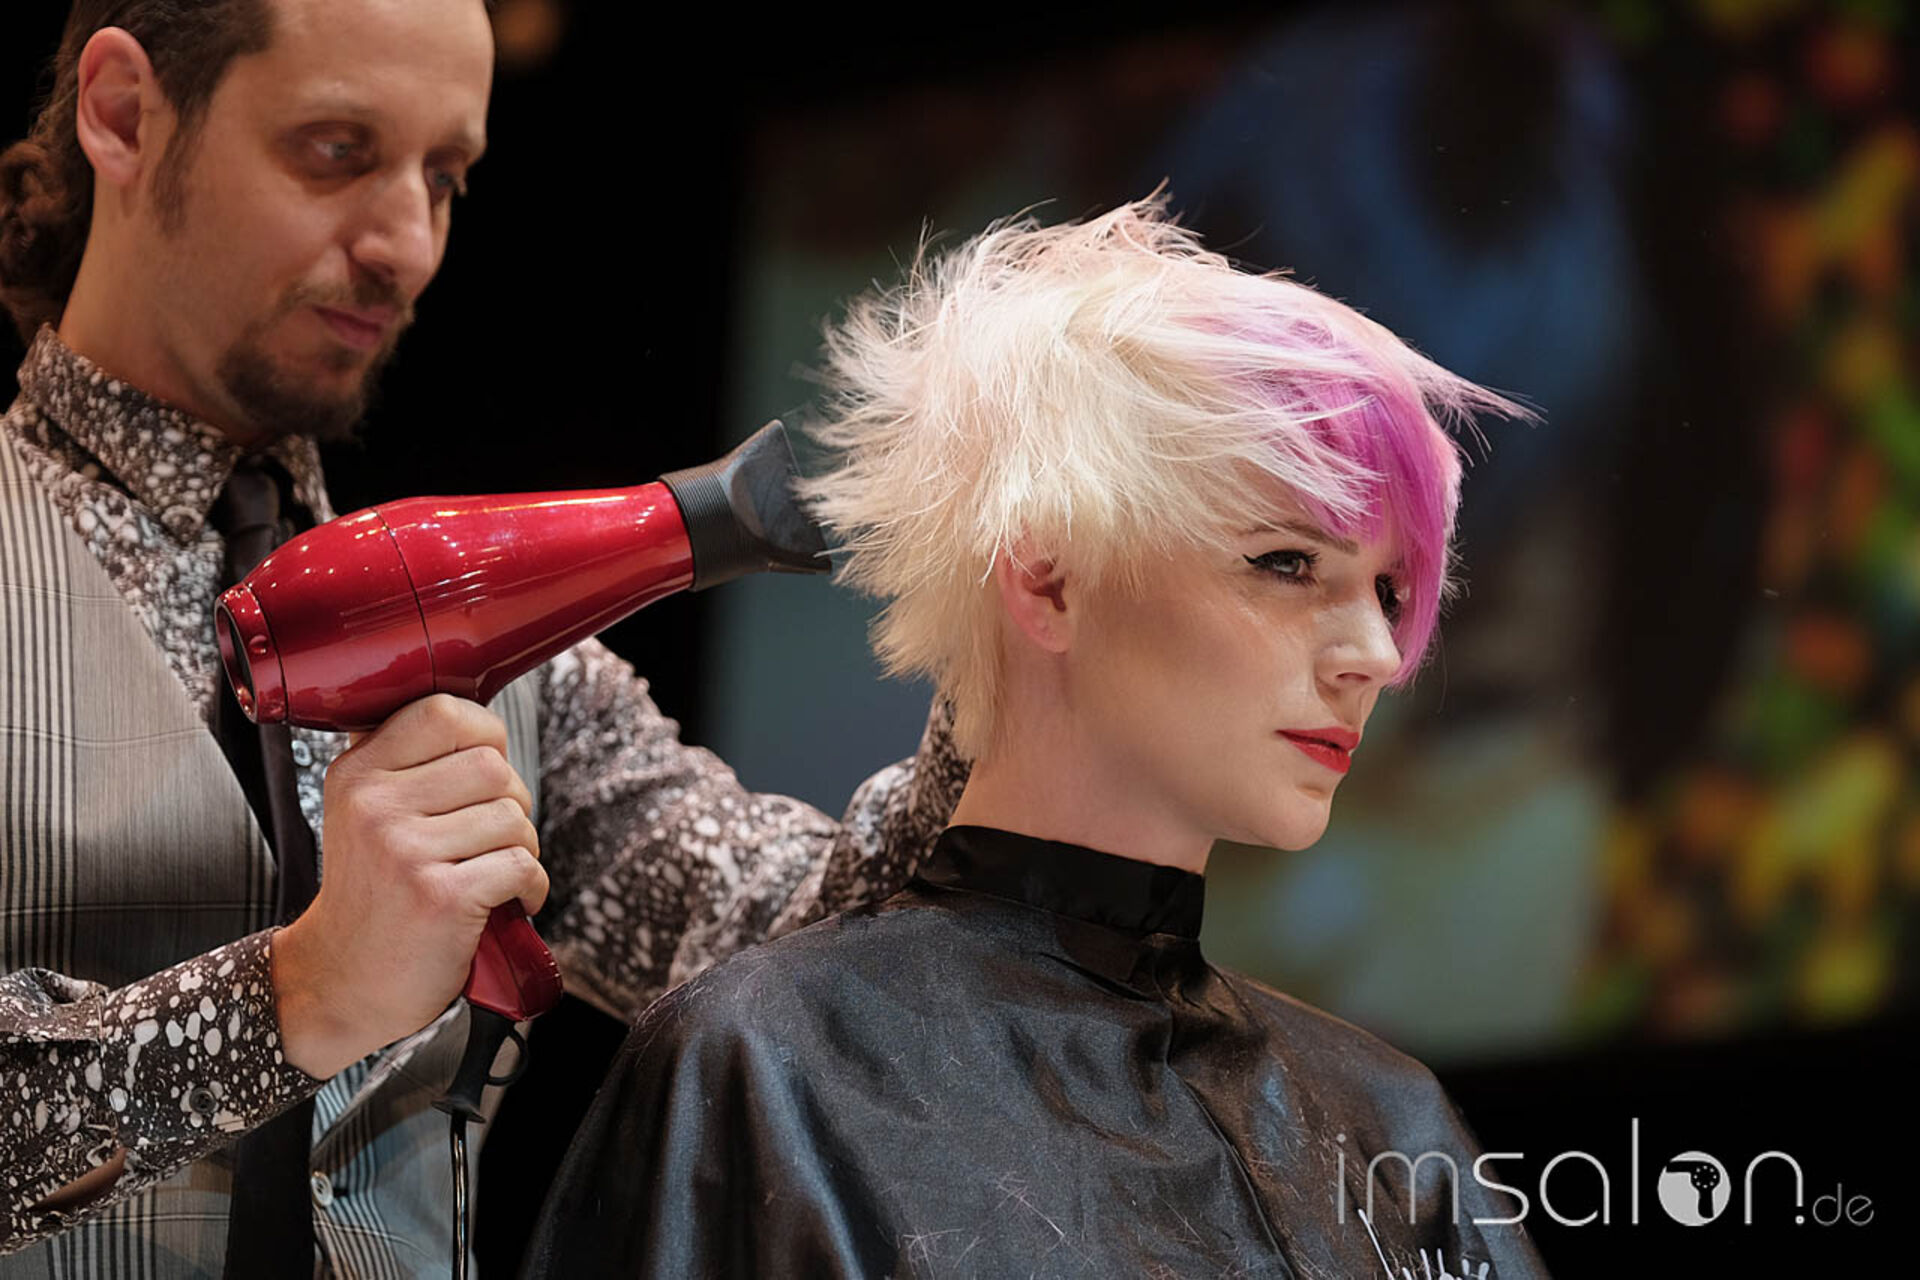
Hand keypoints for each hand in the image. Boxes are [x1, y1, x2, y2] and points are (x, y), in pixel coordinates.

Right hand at [272, 695, 546, 1078]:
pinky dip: (532, 886)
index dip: (484, 735)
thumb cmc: (375, 894)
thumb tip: (470, 714)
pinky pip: (523, 864)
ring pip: (513, 816)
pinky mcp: (441, 897)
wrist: (345, 983)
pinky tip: (509, 902)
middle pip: (492, 766)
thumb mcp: (363, 814)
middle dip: (511, 801)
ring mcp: (405, 852)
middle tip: (491, 837)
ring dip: (521, 848)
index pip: (443, 711)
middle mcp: (375, 807)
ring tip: (491, 872)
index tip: (484, 770)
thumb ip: (404, 761)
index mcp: (357, 774)